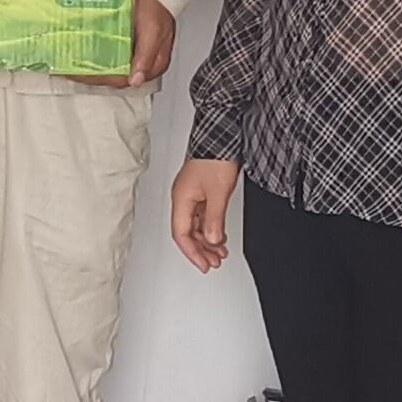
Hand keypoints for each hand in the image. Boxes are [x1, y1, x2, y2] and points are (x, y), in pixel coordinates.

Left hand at [71, 0, 181, 90]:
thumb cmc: (156, 8)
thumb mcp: (153, 32)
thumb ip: (146, 56)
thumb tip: (135, 80)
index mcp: (152, 65)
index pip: (121, 80)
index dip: (99, 79)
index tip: (80, 74)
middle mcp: (141, 63)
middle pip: (112, 76)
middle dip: (90, 75)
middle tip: (69, 70)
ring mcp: (132, 54)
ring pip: (108, 68)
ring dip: (89, 68)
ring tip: (70, 64)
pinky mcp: (125, 45)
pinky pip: (107, 56)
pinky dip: (92, 56)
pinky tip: (79, 53)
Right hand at [170, 157, 238, 273]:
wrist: (220, 137)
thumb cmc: (215, 158)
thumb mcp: (218, 192)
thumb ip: (214, 219)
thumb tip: (211, 239)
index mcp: (181, 199)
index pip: (181, 234)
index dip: (193, 252)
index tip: (204, 264)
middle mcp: (183, 198)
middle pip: (187, 232)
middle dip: (200, 250)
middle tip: (213, 262)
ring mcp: (191, 195)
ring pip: (195, 226)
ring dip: (207, 241)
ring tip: (220, 252)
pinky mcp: (200, 191)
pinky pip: (201, 216)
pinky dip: (211, 228)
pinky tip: (219, 236)